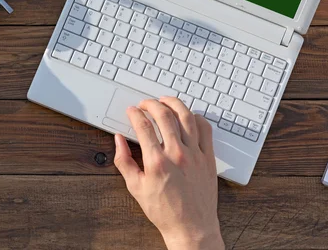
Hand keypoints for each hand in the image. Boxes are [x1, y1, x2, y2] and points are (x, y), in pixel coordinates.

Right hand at [114, 97, 223, 249]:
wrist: (191, 227)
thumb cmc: (164, 210)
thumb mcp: (135, 187)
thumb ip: (124, 161)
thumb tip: (118, 141)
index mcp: (157, 162)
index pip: (143, 126)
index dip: (135, 113)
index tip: (132, 111)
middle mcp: (177, 154)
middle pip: (164, 116)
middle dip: (151, 104)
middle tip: (145, 103)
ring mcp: (195, 154)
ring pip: (186, 117)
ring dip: (174, 103)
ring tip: (165, 101)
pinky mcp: (208, 158)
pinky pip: (205, 129)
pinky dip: (196, 117)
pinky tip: (188, 116)